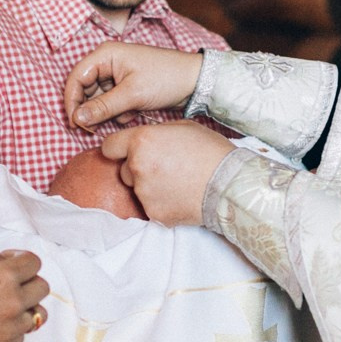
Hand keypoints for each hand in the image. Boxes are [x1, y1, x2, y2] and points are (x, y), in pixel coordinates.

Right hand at [0, 249, 47, 341]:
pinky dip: (13, 327)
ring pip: (38, 313)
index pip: (34, 262)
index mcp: (3, 277)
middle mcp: (14, 302)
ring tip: (5, 306)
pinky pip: (22, 333)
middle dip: (29, 281)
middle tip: (10, 284)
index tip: (12, 263)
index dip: (22, 260)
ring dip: (26, 306)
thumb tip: (4, 258)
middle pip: (42, 287)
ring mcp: (12, 327)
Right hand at [65, 43, 203, 129]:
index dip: (71, 101)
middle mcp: (107, 62)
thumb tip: (77, 119)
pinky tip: (133, 112)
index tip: (74, 123)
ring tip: (125, 114)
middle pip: (84, 89)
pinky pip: (111, 103)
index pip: (76, 78)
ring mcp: (116, 74)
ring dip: (107, 112)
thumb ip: (102, 107)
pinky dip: (118, 111)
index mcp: (105, 55)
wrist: (195, 81)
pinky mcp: (125, 86)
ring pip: (98, 99)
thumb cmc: (166, 78)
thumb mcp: (131, 95)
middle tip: (94, 128)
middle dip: (91, 109)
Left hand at [99, 122, 233, 226]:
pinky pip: (151, 206)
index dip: (118, 148)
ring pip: (137, 189)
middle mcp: (136, 167)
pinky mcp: (154, 214)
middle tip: (165, 167)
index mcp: (141, 141)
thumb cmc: (211, 150)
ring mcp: (144, 193)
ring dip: (150, 187)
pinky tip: (181, 195)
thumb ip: (156, 134)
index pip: (109, 147)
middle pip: (123, 170)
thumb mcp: (182, 127)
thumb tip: (144, 141)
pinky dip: (162, 202)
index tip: (126, 152)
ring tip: (178, 182)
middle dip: (137, 169)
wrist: (231, 183)